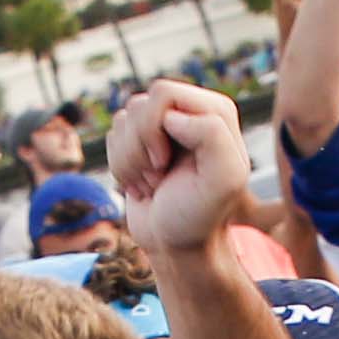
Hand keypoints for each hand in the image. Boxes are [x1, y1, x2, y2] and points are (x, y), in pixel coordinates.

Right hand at [110, 82, 253, 261]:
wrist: (176, 246)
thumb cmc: (200, 216)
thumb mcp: (224, 179)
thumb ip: (212, 134)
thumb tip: (171, 117)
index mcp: (214, 111)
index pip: (163, 93)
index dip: (154, 129)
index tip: (167, 164)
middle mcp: (188, 113)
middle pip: (138, 105)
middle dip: (139, 147)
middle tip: (159, 176)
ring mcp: (163, 126)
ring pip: (123, 121)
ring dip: (130, 162)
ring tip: (154, 184)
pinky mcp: (140, 142)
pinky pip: (113, 137)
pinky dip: (121, 168)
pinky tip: (143, 185)